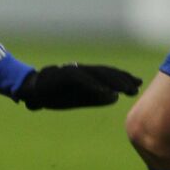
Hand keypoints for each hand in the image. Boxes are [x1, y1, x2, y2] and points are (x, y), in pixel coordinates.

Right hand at [17, 64, 141, 109]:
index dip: (122, 78)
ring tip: (125, 89)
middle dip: (122, 79)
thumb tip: (114, 97)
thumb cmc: (55, 94)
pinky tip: (105, 92)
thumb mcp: (78, 98)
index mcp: (86, 76)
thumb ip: (96, 97)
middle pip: (105, 72)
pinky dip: (93, 85)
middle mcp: (81, 70)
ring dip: (113, 82)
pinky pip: (81, 79)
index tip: (137, 84)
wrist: (32, 90)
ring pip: (96, 74)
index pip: (107, 74)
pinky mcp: (63, 75)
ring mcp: (72, 71)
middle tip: (136, 86)